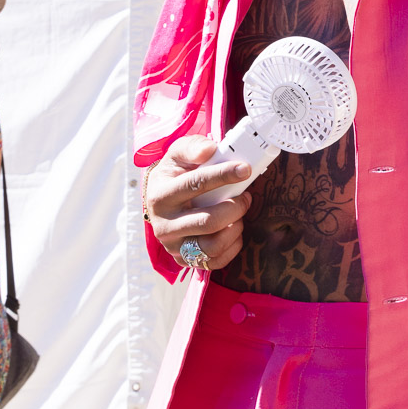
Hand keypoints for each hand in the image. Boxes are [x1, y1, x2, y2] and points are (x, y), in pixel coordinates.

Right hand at [143, 136, 254, 271]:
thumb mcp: (177, 155)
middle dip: (235, 208)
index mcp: (161, 196)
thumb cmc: (175, 175)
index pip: (195, 185)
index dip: (223, 175)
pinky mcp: (184, 260)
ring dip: (234, 228)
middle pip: (207, 221)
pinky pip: (215, 261)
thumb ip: (192, 147)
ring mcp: (173, 246)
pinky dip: (232, 246)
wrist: (162, 202)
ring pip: (212, 246)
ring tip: (238, 214)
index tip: (245, 169)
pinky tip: (233, 229)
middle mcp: (163, 225)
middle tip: (246, 197)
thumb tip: (210, 150)